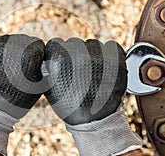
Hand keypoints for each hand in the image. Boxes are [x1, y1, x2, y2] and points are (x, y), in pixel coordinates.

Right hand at [44, 38, 141, 155]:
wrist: (95, 121)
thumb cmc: (70, 106)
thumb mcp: (50, 88)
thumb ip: (47, 68)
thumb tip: (48, 55)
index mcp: (60, 60)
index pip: (56, 43)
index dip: (58, 53)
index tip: (63, 60)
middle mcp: (79, 55)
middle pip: (74, 42)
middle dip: (74, 53)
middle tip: (79, 69)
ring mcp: (99, 57)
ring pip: (92, 44)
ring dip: (91, 53)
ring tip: (93, 70)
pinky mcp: (116, 60)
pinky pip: (110, 46)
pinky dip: (108, 54)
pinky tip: (104, 66)